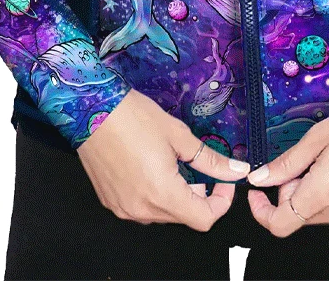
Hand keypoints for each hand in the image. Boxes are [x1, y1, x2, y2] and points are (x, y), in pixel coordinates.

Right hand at [77, 88, 249, 229]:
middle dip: (199, 195)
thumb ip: (210, 160)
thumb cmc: (134, 117)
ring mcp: (123, 209)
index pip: (204, 219)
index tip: (223, 180)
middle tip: (199, 167)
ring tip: (173, 165)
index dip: (221, 201)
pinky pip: (142, 208)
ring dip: (176, 195)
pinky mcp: (111, 202)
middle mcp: (142, 210)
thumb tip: (237, 170)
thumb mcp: (179, 135)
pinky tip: (151, 168)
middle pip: (183, 216)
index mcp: (162, 194)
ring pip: (162, 214)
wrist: (91, 110)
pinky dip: (155, 195)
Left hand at [246, 102, 328, 234]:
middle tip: (305, 161)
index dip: (262, 211)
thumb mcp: (317, 137)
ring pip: (320, 213)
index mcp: (323, 194)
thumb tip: (260, 177)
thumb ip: (286, 163)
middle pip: (300, 215)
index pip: (280, 224)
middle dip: (293, 191)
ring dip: (314, 192)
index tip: (259, 193)